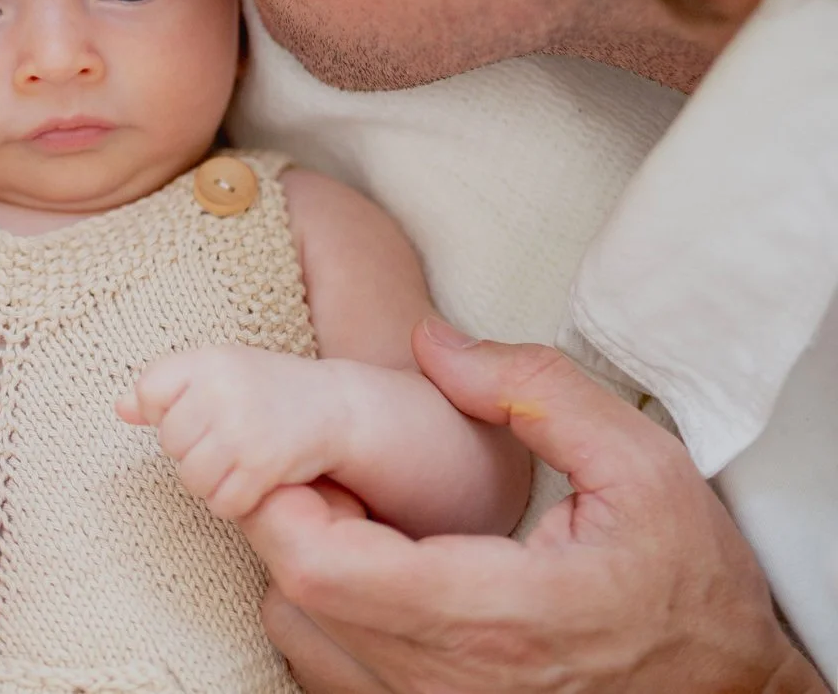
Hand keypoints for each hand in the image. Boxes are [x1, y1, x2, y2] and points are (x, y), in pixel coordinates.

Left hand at [117, 344, 349, 519]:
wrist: (334, 406)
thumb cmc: (264, 388)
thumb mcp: (216, 372)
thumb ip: (166, 388)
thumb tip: (120, 408)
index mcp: (206, 360)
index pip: (148, 392)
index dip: (164, 410)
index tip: (195, 411)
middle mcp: (221, 390)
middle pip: (169, 443)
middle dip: (193, 449)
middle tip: (226, 437)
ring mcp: (241, 429)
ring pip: (191, 478)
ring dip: (213, 480)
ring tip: (237, 459)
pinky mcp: (262, 465)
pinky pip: (222, 503)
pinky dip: (236, 500)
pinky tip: (254, 479)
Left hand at [242, 320, 827, 693]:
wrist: (723, 693)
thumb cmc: (687, 588)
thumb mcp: (641, 465)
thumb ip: (534, 389)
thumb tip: (430, 344)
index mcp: (493, 612)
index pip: (320, 564)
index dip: (281, 495)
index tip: (301, 442)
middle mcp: (447, 680)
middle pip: (296, 590)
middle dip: (287, 507)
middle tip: (332, 456)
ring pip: (300, 628)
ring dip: (304, 556)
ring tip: (361, 509)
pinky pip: (325, 663)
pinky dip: (324, 606)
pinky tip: (375, 562)